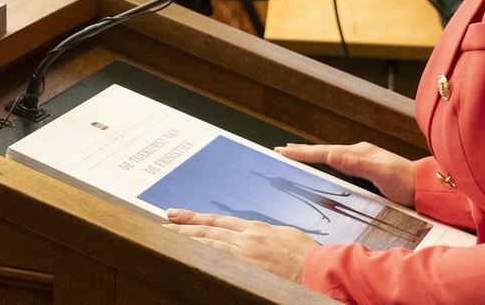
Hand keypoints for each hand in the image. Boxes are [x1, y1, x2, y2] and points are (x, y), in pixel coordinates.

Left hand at [164, 211, 315, 280]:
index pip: (218, 221)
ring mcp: (245, 254)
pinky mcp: (248, 269)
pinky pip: (218, 261)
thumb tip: (255, 236)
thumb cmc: (309, 256)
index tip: (177, 214)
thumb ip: (265, 235)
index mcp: (256, 229)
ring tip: (167, 237)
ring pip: (208, 244)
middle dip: (183, 227)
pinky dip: (202, 256)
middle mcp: (247, 238)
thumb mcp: (285, 236)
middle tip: (163, 224)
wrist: (321, 269)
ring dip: (186, 240)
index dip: (195, 218)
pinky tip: (187, 255)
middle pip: (208, 231)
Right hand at [277, 143, 415, 206]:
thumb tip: (330, 155)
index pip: (324, 152)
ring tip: (297, 156)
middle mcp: (359, 154)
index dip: (302, 153)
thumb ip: (356, 164)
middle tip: (281, 150)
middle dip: (303, 152)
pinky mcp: (368, 171)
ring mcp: (364, 161)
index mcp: (358, 153)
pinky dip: (326, 164)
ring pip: (331, 158)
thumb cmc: (406, 183)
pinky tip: (325, 166)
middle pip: (325, 152)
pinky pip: (339, 165)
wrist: (427, 189)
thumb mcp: (380, 174)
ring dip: (313, 157)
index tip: (282, 152)